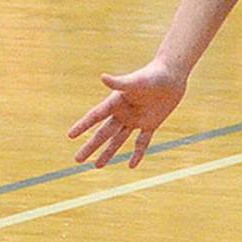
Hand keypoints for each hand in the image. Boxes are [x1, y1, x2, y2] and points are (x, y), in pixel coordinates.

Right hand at [68, 60, 186, 168]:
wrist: (171, 75)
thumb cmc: (152, 75)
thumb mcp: (135, 81)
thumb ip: (119, 83)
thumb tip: (103, 77)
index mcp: (116, 102)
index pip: (95, 117)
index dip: (82, 126)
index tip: (70, 135)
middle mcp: (123, 113)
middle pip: (102, 134)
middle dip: (90, 147)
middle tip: (77, 160)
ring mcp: (136, 120)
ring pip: (118, 140)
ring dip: (107, 153)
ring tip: (97, 166)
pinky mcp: (150, 124)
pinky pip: (142, 142)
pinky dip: (138, 154)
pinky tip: (132, 166)